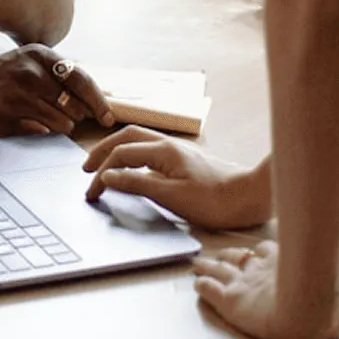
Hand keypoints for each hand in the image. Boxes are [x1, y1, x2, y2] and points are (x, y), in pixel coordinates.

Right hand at [0, 43, 114, 137]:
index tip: (108, 117)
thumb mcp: (27, 64)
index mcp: (40, 55)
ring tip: (40, 119)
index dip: (100, 102)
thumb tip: (99, 95)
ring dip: (58, 127)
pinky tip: (25, 122)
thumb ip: (58, 76)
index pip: (83, 80)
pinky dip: (40, 131)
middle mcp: (31, 71)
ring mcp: (19, 94)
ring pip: (62, 122)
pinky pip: (41, 132)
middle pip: (76, 105)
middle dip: (76, 116)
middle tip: (64, 117)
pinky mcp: (8, 116)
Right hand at [83, 128, 271, 229]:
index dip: (101, 174)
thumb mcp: (172, 197)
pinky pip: (150, 149)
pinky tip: (132, 168)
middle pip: (126, 138)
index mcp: (163, 151)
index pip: (121, 156)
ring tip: (102, 165)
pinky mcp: (185, 160)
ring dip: (117, 150)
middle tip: (86, 169)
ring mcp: (178, 151)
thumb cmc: (216, 200)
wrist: (252, 197)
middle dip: (102, 151)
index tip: (91, 193)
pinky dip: (132, 155)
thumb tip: (108, 176)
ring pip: (139, 140)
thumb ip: (137, 184)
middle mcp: (169, 145)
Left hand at [191, 241, 338, 338]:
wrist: (310, 311)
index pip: (265, 253)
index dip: (257, 253)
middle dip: (228, 257)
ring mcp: (244, 284)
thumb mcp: (334, 295)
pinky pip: (210, 291)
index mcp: (284, 265)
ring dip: (208, 267)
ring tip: (198, 264)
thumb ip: (334, 297)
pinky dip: (203, 286)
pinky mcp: (231, 302)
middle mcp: (261, 271)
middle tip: (218, 255)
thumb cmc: (326, 303)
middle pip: (238, 258)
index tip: (252, 252)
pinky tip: (197, 284)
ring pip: (218, 271)